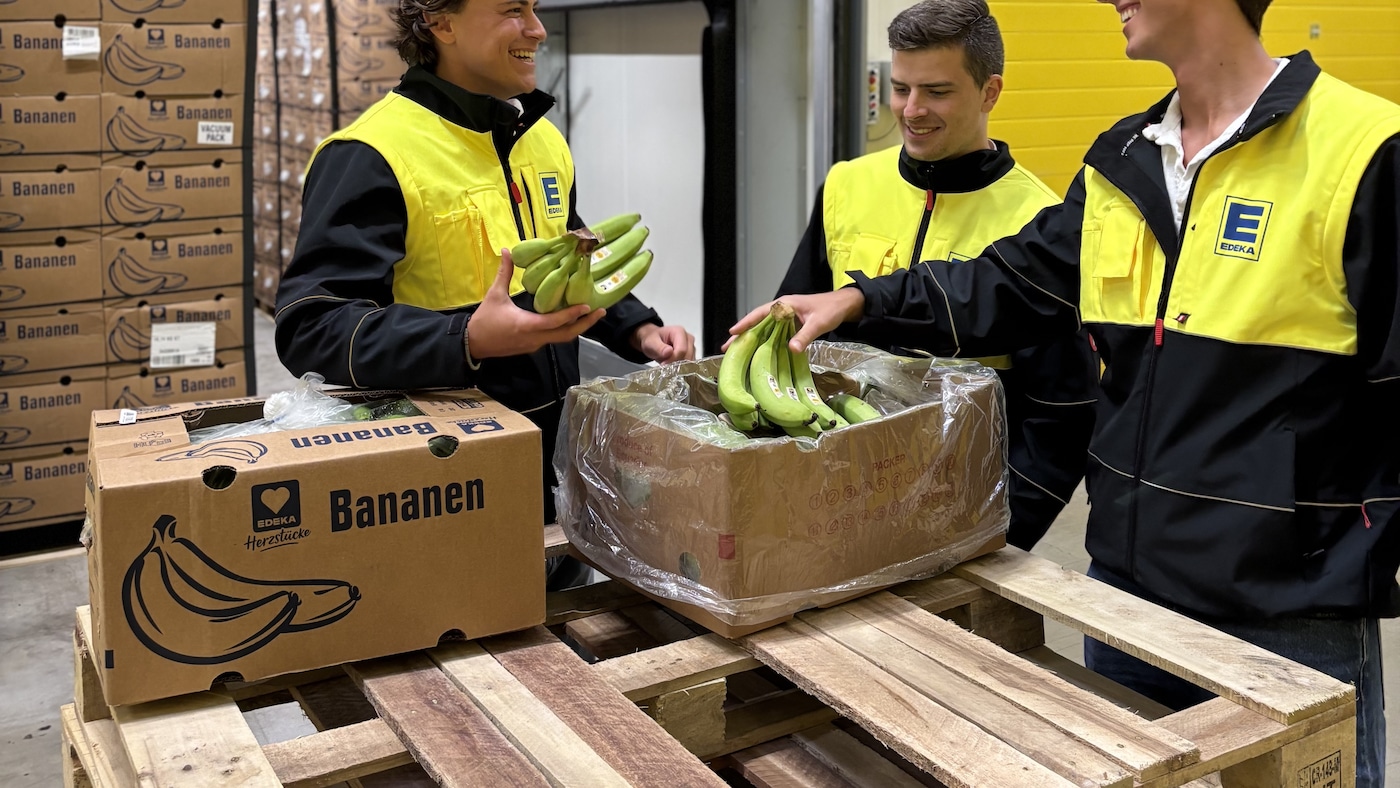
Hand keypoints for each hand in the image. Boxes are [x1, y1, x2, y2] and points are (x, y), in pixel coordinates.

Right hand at [467, 250, 605, 359]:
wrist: (472, 343)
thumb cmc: (485, 319)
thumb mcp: (495, 294)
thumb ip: (504, 273)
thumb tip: (508, 251)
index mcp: (527, 325)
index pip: (556, 321)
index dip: (573, 314)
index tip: (588, 306)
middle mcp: (535, 338)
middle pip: (567, 335)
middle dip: (585, 324)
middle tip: (601, 312)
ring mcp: (535, 344)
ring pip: (561, 338)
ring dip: (577, 327)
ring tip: (590, 314)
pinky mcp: (532, 346)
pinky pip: (553, 338)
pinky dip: (564, 329)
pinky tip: (570, 318)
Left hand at [631, 323, 695, 363]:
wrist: (653, 341)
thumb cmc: (652, 340)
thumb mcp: (651, 343)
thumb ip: (659, 347)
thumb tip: (669, 352)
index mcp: (679, 332)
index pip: (682, 349)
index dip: (673, 359)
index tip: (663, 364)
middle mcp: (688, 338)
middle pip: (687, 356)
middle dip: (677, 364)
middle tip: (665, 367)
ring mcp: (691, 346)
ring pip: (690, 361)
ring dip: (679, 367)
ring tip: (668, 366)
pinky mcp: (691, 354)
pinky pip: (689, 364)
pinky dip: (681, 368)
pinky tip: (673, 368)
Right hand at [726, 289, 865, 352]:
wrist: (844, 306)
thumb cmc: (831, 309)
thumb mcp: (818, 323)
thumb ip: (805, 336)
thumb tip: (791, 349)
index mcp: (785, 304)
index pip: (760, 313)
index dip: (746, 323)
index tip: (732, 333)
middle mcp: (782, 310)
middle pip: (757, 322)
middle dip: (742, 334)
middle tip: (727, 348)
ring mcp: (785, 318)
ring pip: (764, 328)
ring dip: (751, 339)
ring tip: (737, 352)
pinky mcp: (790, 326)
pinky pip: (773, 334)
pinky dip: (764, 342)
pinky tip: (757, 352)